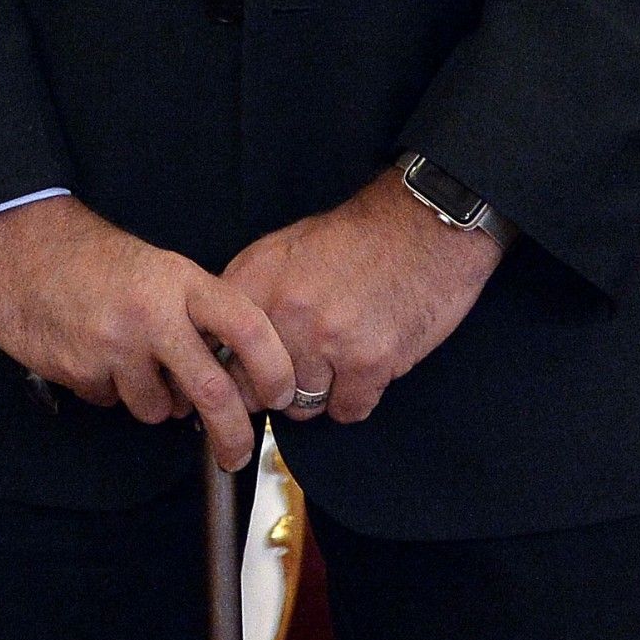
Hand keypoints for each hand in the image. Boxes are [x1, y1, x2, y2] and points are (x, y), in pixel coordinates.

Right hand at [0, 196, 295, 469]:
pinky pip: (111, 401)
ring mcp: (113, 344)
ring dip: (152, 400)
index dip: (273, 368)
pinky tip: (92, 352)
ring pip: (157, 408)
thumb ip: (195, 313)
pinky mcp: (80, 369)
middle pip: (212, 392)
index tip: (281, 394)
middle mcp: (152, 314)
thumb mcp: (157, 269)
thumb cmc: (93, 257)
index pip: (247, 327)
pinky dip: (108, 388)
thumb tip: (231, 374)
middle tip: (236, 451)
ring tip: (129, 359)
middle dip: (232, 433)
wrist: (18, 245)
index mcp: (179, 282)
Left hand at [223, 169, 504, 424]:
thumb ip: (252, 295)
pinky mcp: (369, 363)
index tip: (248, 376)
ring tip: (337, 363)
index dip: (235, 371)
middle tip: (300, 370)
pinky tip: (365, 372)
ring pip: (302, 405)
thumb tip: (225, 342)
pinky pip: (347, 411)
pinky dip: (356, 399)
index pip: (219, 354)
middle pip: (259, 388)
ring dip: (319, 393)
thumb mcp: (283, 249)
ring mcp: (325, 339)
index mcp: (254, 280)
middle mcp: (283, 311)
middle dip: (276, 388)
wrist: (420, 228)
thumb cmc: (353, 239)